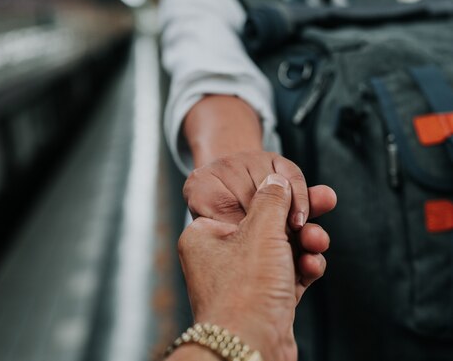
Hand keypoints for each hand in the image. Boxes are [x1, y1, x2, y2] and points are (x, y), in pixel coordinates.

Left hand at [173, 174, 333, 360]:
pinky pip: (285, 277)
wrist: (250, 348)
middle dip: (296, 223)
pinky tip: (313, 266)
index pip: (240, 206)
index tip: (297, 192)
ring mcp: (240, 282)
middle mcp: (218, 259)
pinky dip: (301, 270)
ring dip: (303, 245)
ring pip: (279, 253)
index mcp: (203, 236)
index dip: (272, 198)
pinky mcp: (262, 302)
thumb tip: (276, 180)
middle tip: (321, 210)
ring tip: (318, 242)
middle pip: (264, 228)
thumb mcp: (261, 231)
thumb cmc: (245, 290)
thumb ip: (272, 200)